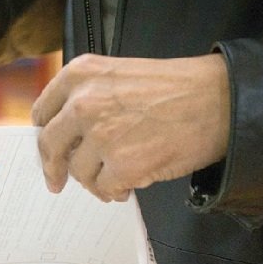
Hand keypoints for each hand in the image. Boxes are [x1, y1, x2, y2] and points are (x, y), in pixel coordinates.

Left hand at [31, 53, 229, 201]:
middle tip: (56, 180)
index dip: (45, 132)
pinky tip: (128, 184)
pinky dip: (115, 190)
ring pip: (79, 171)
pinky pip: (104, 187)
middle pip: (49, 144)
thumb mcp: (118, 73)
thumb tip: (66, 132)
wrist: (219, 99)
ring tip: (115, 176)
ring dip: (94, 179)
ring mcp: (101, 135)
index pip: (43, 111)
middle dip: (52, 166)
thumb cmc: (176, 87)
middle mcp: (83, 103)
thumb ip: (86, 95)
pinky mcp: (122, 164)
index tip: (48, 145)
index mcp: (80, 75)